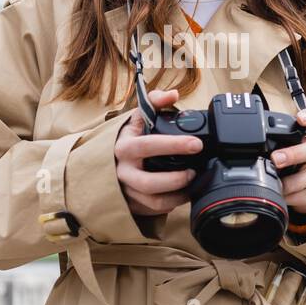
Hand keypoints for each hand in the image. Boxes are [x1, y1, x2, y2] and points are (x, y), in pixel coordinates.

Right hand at [114, 88, 201, 216]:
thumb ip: (155, 101)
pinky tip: (183, 194)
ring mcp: (126, 191)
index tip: (196, 144)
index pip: (149, 146)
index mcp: (124, 147)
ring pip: (154, 201)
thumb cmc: (130, 137)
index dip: (174, 145)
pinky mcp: (132, 205)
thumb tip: (172, 94)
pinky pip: (154, 210)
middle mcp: (122, 171)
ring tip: (192, 183)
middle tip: (195, 171)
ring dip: (178, 195)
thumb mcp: (139, 117)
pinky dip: (172, 204)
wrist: (109, 160)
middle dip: (177, 179)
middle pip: (150, 183)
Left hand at [271, 106, 305, 213]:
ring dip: (288, 182)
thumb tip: (237, 143)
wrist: (296, 191)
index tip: (300, 119)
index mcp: (305, 139)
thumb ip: (267, 143)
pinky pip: (302, 196)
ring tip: (274, 183)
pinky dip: (288, 196)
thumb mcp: (276, 150)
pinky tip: (279, 195)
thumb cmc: (283, 164)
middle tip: (275, 159)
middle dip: (293, 154)